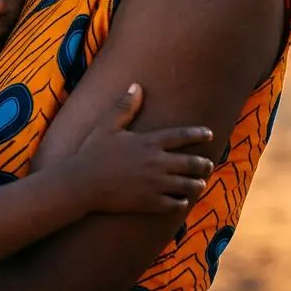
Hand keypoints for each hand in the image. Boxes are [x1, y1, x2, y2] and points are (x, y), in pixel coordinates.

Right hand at [68, 82, 214, 213]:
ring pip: (186, 185)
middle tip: (209, 164)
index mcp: (149, 142)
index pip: (181, 136)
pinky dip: (181, 202)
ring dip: (197, 184)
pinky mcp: (149, 203)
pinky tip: (182, 201)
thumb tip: (137, 86)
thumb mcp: (107, 126)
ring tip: (200, 184)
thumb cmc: (92, 153)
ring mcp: (155, 184)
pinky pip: (174, 204)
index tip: (209, 134)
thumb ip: (125, 107)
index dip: (198, 134)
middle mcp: (157, 163)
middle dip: (203, 164)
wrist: (81, 184)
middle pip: (190, 163)